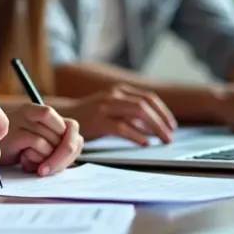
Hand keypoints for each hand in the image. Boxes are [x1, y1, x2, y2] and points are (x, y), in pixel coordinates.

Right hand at [1, 104, 82, 175]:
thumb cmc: (12, 149)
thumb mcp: (36, 141)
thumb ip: (56, 142)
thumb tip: (74, 150)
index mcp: (39, 111)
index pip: (71, 126)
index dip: (72, 145)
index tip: (65, 160)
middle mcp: (31, 111)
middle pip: (65, 136)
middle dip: (62, 158)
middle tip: (49, 169)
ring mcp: (21, 121)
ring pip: (52, 141)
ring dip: (48, 159)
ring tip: (33, 163)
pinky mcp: (14, 133)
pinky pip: (38, 144)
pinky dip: (37, 158)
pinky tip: (25, 162)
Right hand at [61, 85, 176, 145]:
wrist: (62, 117)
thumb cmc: (89, 117)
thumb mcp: (111, 109)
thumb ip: (129, 114)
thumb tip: (153, 126)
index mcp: (119, 91)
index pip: (148, 97)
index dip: (163, 112)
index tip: (171, 125)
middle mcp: (114, 95)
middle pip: (146, 104)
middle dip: (162, 121)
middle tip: (170, 135)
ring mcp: (105, 107)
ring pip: (138, 112)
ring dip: (155, 127)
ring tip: (163, 140)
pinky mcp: (98, 121)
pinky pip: (123, 127)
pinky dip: (137, 136)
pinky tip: (144, 143)